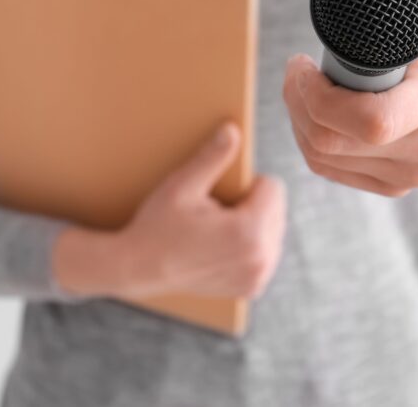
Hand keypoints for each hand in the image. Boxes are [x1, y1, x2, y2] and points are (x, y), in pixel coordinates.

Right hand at [52, 122, 285, 299]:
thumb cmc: (158, 224)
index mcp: (249, 232)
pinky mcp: (252, 287)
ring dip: (255, 224)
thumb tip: (233, 129)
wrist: (139, 269)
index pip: (273, 188)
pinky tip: (221, 246)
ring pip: (274, 230)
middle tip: (216, 212)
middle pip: (278, 209)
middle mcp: (261, 259)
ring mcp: (258, 277)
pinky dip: (251, 245)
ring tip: (218, 229)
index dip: (247, 184)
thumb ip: (212, 158)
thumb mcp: (183, 186)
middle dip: (253, 204)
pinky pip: (267, 252)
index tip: (220, 194)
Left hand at [282, 14, 417, 196]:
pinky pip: (329, 168)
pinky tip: (316, 112)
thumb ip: (380, 23)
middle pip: (333, 143)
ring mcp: (414, 174)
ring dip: (299, 120)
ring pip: (322, 158)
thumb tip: (333, 13)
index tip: (303, 64)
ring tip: (306, 87)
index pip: (373, 120)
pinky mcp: (396, 185)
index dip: (320, 97)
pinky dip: (310, 139)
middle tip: (297, 70)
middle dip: (298, 103)